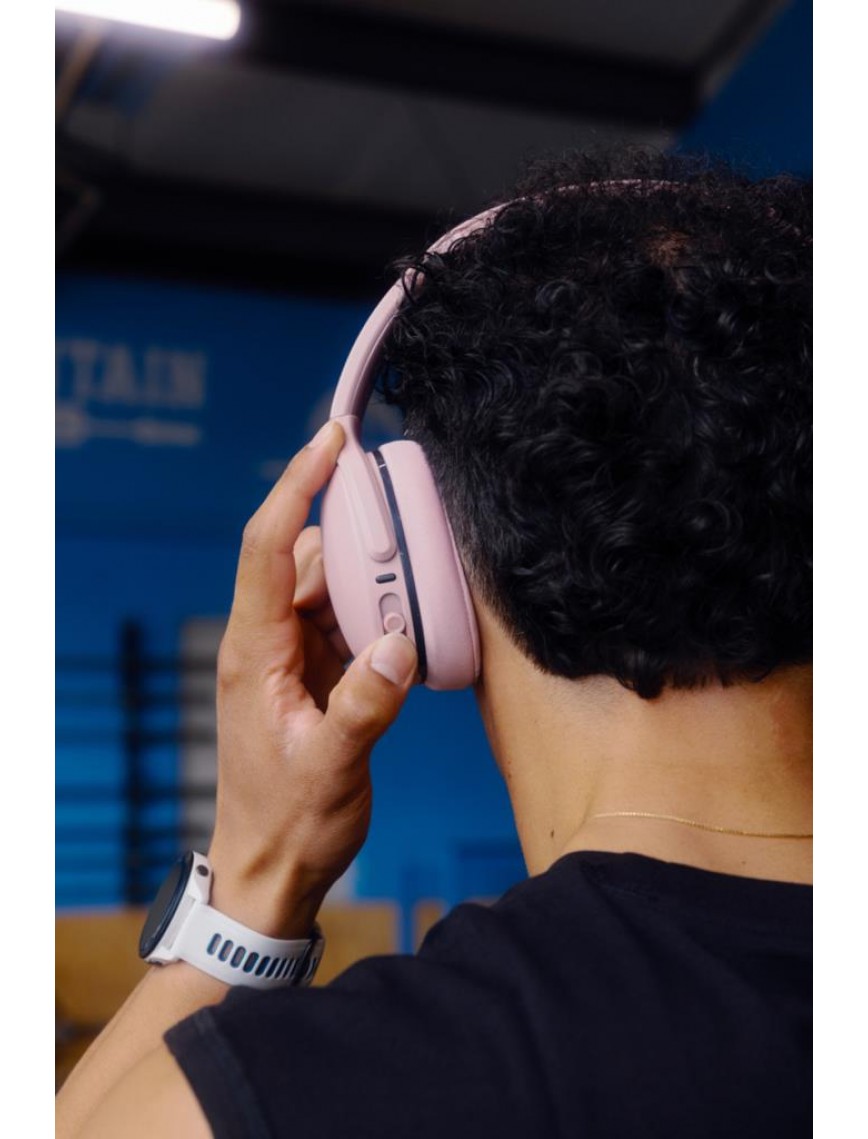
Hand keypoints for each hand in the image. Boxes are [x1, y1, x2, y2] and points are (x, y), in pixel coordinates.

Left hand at [208, 421, 417, 937]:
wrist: (270, 868)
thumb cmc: (287, 823)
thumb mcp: (328, 768)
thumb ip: (365, 706)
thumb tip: (399, 645)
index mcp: (255, 651)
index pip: (268, 547)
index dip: (296, 486)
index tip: (332, 440)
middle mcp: (267, 641)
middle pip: (307, 555)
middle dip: (358, 536)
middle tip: (410, 531)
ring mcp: (291, 656)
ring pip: (331, 585)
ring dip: (374, 580)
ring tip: (416, 587)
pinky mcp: (315, 674)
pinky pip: (348, 620)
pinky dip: (379, 614)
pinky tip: (407, 627)